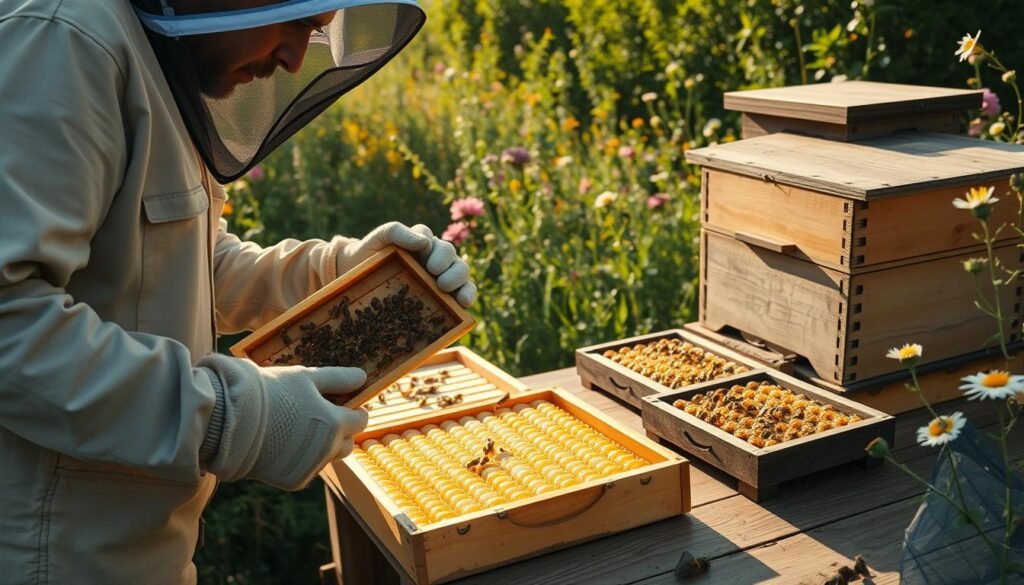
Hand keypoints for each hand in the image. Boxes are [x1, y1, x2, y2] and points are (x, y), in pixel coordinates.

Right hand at [198, 354, 368, 490]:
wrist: (231, 421)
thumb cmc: (271, 392)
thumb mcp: (306, 378)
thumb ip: (338, 379)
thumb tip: (363, 377)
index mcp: (335, 423)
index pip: (360, 420)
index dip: (353, 411)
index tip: (341, 404)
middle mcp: (328, 450)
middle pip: (347, 443)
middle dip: (340, 432)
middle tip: (318, 418)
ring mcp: (311, 467)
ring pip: (328, 457)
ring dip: (322, 446)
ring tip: (298, 429)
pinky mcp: (294, 480)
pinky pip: (308, 469)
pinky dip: (302, 458)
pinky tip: (284, 443)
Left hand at [337, 221, 476, 306]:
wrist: (356, 275)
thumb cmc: (369, 255)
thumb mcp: (379, 238)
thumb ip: (397, 232)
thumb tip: (425, 242)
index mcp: (420, 242)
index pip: (433, 241)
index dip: (436, 252)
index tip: (430, 267)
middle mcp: (433, 256)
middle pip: (451, 256)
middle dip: (451, 269)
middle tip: (440, 282)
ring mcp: (439, 274)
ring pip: (461, 272)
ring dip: (461, 281)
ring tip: (455, 295)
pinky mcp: (443, 293)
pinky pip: (462, 292)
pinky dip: (467, 296)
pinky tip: (464, 305)